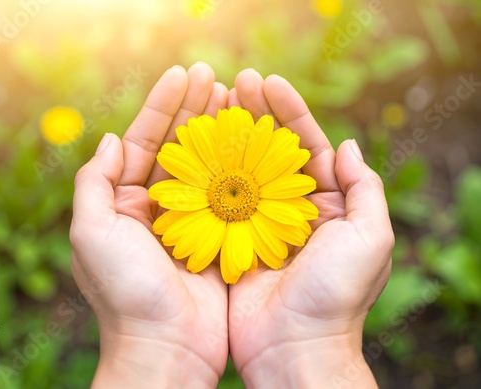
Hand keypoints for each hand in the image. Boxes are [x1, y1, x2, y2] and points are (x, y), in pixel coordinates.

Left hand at [70, 63, 229, 387]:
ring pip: (208, 165)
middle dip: (195, 110)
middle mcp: (157, 207)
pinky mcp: (219, 236)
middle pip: (177, 147)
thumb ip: (95, 183)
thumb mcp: (92, 233)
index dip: (162, 105)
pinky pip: (231, 193)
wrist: (167, 348)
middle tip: (216, 76)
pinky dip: (242, 167)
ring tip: (238, 97)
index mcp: (125, 202)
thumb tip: (110, 138)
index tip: (185, 74)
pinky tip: (256, 141)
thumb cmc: (124, 294)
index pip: (143, 140)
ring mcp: (191, 220)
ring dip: (221, 131)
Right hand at [227, 70, 394, 387]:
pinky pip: (221, 199)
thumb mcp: (370, 238)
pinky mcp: (234, 240)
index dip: (290, 112)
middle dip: (257, 116)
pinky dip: (210, 173)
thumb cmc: (337, 296)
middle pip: (273, 151)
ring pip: (244, 170)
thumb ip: (364, 189)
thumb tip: (347, 146)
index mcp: (328, 204)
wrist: (295, 348)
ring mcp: (261, 223)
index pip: (308, 145)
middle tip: (236, 83)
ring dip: (231, 137)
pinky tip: (196, 147)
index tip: (268, 83)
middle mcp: (293, 209)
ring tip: (214, 104)